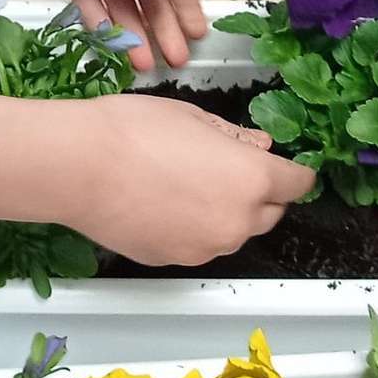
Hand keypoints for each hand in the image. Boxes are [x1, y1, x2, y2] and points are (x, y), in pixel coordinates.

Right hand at [0, 92, 315, 265]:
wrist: (81, 167)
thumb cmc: (135, 129)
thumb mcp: (193, 116)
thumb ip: (234, 137)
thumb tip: (259, 145)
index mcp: (250, 179)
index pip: (296, 184)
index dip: (294, 172)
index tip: (285, 165)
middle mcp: (236, 221)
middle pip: (269, 213)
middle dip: (260, 193)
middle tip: (228, 167)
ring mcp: (206, 247)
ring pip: (233, 231)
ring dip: (226, 212)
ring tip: (187, 182)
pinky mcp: (176, 261)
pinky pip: (199, 243)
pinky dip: (194, 227)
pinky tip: (163, 202)